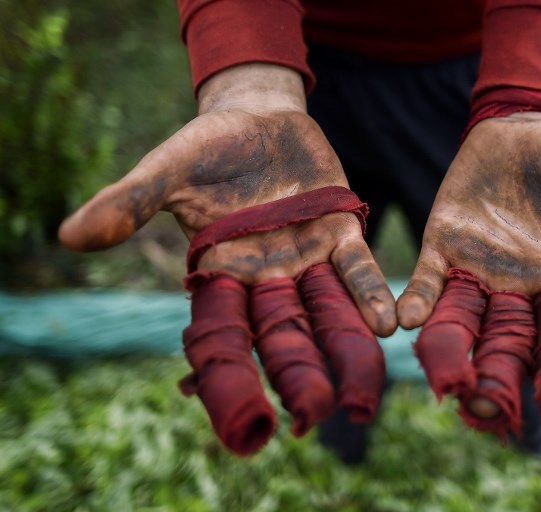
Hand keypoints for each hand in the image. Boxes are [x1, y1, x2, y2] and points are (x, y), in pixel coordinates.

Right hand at [59, 64, 396, 453]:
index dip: (230, 378)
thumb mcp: (168, 171)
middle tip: (316, 415)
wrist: (259, 117)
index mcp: (221, 274)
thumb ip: (129, 203)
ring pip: (326, 312)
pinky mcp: (340, 233)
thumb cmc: (207, 146)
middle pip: (283, 336)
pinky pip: (357, 269)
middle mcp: (266, 278)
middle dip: (298, 373)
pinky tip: (386, 323)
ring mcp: (306, 259)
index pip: (223, 338)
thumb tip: (67, 236)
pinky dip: (369, 293)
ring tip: (365, 384)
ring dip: (344, 346)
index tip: (245, 420)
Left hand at [398, 112, 540, 435]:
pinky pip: (429, 279)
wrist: (527, 129)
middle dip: (495, 376)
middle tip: (484, 410)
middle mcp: (514, 290)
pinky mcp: (444, 244)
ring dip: (451, 350)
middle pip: (505, 344)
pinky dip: (420, 299)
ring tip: (442, 379)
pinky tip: (406, 321)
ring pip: (462, 322)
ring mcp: (476, 270)